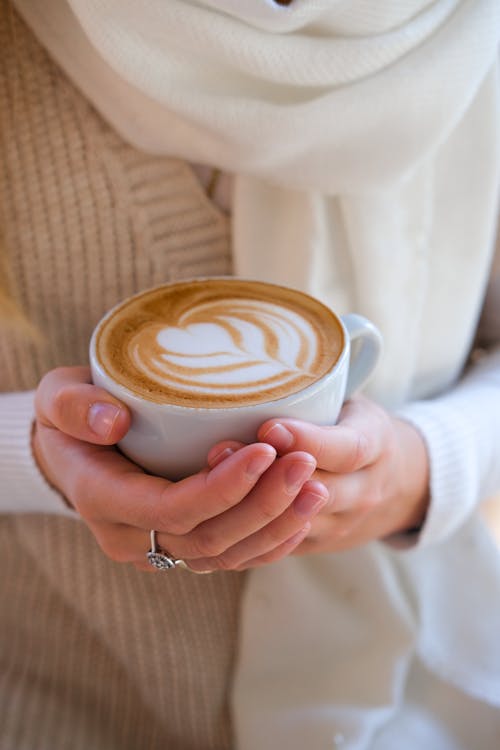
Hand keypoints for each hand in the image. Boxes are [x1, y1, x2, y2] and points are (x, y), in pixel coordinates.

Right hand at [32, 366, 328, 571]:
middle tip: (304, 463)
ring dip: (276, 525)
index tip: (262, 451)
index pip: (171, 508)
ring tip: (315, 486)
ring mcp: (158, 548)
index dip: (222, 488)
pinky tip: (302, 513)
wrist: (74, 449)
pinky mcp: (182, 545)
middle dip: (263, 505)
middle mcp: (130, 537)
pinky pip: (232, 557)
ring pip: (226, 555)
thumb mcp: (58, 397)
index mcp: (102, 499)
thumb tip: (111, 423)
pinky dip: (271, 541)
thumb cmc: (72, 415)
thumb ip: (73, 405)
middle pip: (208, 538)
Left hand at [210, 396, 429, 554]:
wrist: (401, 486)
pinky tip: (214, 511)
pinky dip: (249, 531)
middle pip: (319, 491)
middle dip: (268, 474)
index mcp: (376, 446)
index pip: (348, 449)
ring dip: (250, 504)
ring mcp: (343, 524)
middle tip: (220, 450)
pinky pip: (282, 546)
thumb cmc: (360, 430)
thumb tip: (276, 347)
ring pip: (296, 524)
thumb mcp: (355, 404)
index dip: (308, 440)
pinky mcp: (319, 544)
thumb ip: (327, 382)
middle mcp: (365, 490)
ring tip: (208, 479)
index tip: (269, 426)